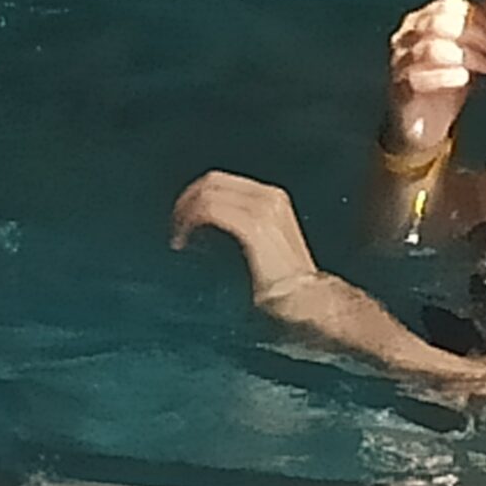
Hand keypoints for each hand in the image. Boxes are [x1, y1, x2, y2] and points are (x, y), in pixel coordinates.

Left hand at [169, 170, 321, 301]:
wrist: (310, 304)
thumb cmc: (287, 286)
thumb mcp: (263, 247)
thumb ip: (241, 229)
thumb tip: (204, 228)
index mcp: (272, 199)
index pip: (221, 181)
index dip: (195, 195)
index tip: (181, 218)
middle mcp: (269, 197)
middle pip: (212, 181)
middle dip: (186, 200)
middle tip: (174, 225)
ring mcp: (264, 208)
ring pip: (208, 192)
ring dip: (185, 211)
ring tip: (178, 236)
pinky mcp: (254, 226)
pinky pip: (210, 209)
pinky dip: (190, 221)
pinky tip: (183, 241)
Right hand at [385, 0, 485, 157]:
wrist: (427, 121)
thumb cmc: (451, 81)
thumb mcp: (467, 52)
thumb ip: (479, 34)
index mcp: (422, 20)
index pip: (448, 4)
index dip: (478, 16)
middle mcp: (406, 35)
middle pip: (440, 22)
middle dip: (474, 35)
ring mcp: (400, 60)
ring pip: (432, 47)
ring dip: (466, 56)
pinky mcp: (401, 86)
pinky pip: (421, 75)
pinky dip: (448, 75)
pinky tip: (465, 79)